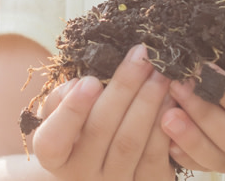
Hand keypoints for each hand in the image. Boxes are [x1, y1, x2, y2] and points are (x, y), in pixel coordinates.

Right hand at [33, 44, 174, 180]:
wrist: (107, 166)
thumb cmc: (81, 128)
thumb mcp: (62, 114)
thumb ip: (63, 98)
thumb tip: (79, 84)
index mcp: (56, 158)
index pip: (52, 141)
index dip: (71, 111)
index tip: (90, 81)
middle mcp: (80, 177)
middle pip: (100, 130)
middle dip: (124, 88)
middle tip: (142, 56)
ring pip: (130, 142)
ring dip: (149, 100)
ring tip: (161, 71)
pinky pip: (155, 156)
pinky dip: (164, 122)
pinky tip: (172, 96)